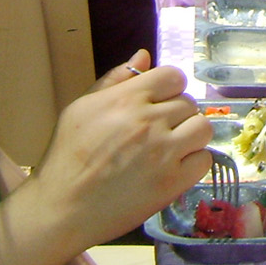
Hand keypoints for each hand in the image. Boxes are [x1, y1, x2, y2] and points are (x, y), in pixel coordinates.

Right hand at [25, 51, 212, 249]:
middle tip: (157, 133)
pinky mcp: (173, 181)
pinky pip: (204, 160)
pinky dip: (193, 163)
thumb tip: (144, 55)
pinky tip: (172, 168)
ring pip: (203, 128)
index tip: (158, 104)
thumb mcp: (82, 109)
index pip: (173, 76)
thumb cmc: (66, 158)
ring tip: (170, 148)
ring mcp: (163, 151)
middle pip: (189, 103)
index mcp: (126, 98)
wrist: (61, 209)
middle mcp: (149, 120)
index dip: (169, 89)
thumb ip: (116, 80)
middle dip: (176, 115)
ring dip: (190, 136)